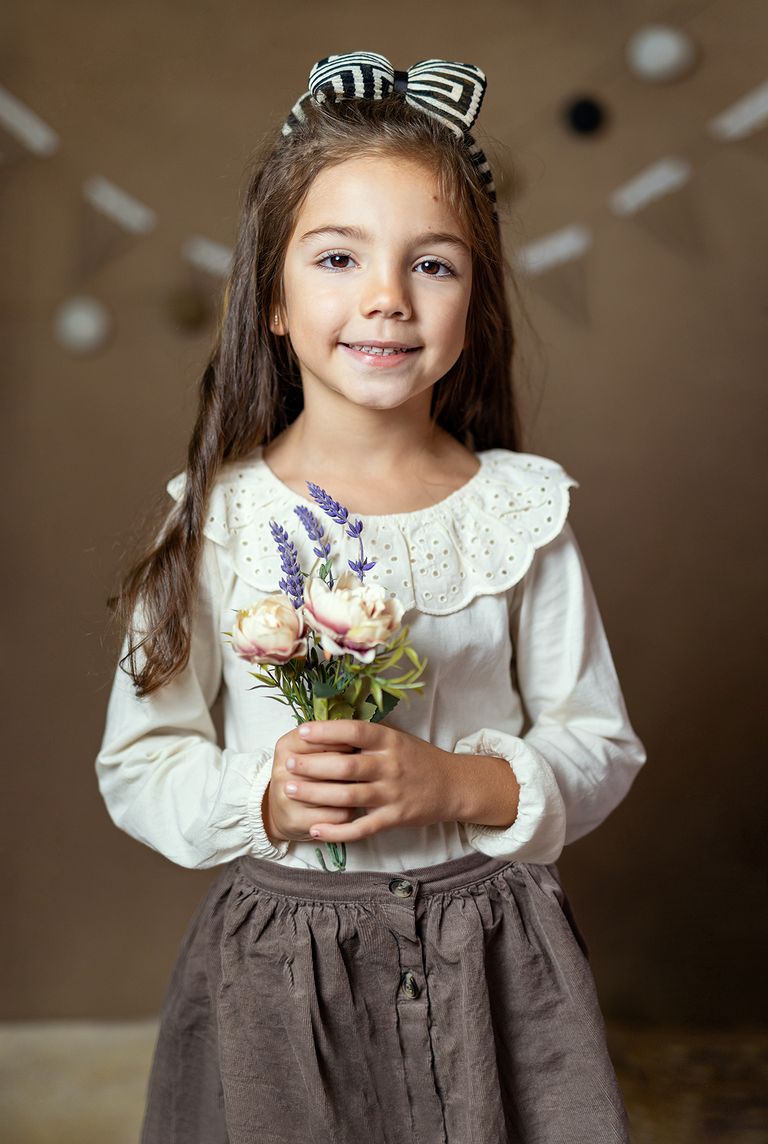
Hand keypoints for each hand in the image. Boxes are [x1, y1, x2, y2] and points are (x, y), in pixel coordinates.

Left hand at [279, 720, 459, 843]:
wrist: (453, 785)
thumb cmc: (417, 758)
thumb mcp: (396, 739)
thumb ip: (366, 737)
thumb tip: (326, 726)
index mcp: (389, 741)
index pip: (355, 732)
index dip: (327, 731)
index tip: (301, 731)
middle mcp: (390, 766)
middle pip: (346, 766)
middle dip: (312, 765)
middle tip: (287, 764)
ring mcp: (392, 794)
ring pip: (348, 796)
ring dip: (316, 794)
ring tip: (291, 790)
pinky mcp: (395, 818)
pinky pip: (362, 828)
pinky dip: (337, 831)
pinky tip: (316, 830)